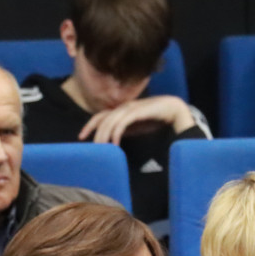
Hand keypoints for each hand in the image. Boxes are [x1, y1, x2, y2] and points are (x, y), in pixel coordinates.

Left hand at [78, 96, 195, 144]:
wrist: (173, 109)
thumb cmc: (154, 119)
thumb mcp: (135, 127)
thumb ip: (124, 131)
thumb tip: (112, 142)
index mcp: (120, 110)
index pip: (99, 116)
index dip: (89, 125)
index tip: (81, 137)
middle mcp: (122, 107)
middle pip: (102, 119)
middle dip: (95, 134)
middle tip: (92, 148)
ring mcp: (130, 108)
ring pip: (110, 121)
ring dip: (104, 135)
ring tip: (102, 149)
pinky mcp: (137, 111)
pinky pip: (122, 122)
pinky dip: (116, 133)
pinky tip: (115, 144)